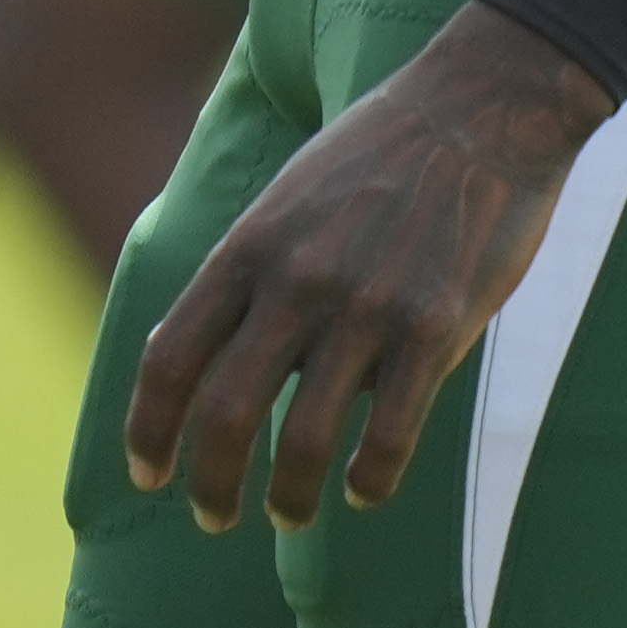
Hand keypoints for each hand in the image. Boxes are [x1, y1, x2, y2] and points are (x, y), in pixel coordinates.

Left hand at [119, 4, 626, 530]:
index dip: (148, 428)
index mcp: (247, 248)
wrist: (481, 108)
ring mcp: (364, 307)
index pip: (170, 356)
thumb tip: (203, 349)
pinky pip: (389, 433)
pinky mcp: (434, 328)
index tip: (146, 473)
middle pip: (222, 412)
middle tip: (212, 519)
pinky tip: (363, 494)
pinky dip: (368, 480)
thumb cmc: (379, 154)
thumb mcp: (285, 198)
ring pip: (302, 438)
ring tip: (286, 519)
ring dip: (287, 498)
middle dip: (208, 482)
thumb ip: (247, 272)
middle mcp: (294, 282)